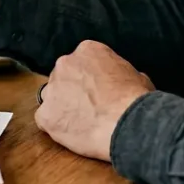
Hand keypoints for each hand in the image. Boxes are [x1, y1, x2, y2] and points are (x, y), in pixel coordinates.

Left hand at [35, 40, 154, 161]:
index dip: (90, 79)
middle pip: (63, 77)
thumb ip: (120, 73)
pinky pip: (45, 119)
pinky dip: (57, 126)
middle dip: (73, 91)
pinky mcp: (45, 114)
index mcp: (87, 51)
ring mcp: (52, 89)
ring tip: (82, 123)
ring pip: (51, 97)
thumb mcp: (137, 76)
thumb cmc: (136, 100)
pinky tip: (74, 133)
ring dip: (62, 107)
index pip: (82, 61)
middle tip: (89, 108)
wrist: (128, 123)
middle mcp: (65, 64)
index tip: (98, 91)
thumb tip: (123, 80)